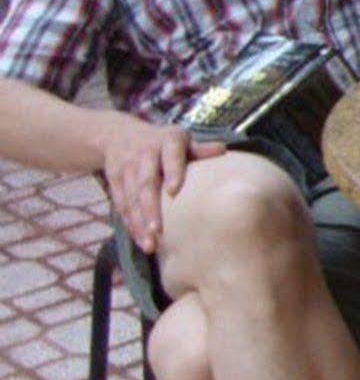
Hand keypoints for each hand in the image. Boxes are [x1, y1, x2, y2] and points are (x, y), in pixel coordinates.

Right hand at [98, 114, 224, 253]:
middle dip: (150, 208)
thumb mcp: (181, 140)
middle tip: (158, 230)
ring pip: (131, 199)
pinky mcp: (115, 183)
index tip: (173, 192)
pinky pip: (121, 206)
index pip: (170, 157)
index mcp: (166, 142)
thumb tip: (223, 149)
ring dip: (139, 222)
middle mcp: (144, 156)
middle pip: (146, 183)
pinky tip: (140, 240)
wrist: (118, 134)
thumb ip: (200, 149)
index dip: (172, 173)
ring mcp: (126, 171)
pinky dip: (130, 224)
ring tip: (149, 244)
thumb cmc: (162, 142)